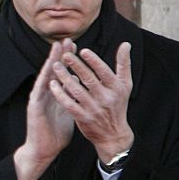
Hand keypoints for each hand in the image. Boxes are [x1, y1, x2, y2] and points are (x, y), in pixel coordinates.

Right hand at [13, 40, 75, 179]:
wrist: (44, 151)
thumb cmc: (55, 135)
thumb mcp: (68, 112)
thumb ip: (72, 98)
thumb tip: (79, 84)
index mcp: (55, 96)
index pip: (62, 74)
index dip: (68, 61)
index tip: (77, 47)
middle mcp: (46, 95)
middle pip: (53, 71)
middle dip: (60, 55)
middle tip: (67, 40)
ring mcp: (38, 100)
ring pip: (46, 76)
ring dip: (50, 62)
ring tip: (56, 48)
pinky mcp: (34, 107)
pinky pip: (40, 90)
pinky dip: (44, 79)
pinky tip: (48, 68)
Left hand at [49, 40, 133, 161]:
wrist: (113, 134)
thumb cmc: (118, 105)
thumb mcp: (125, 85)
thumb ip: (124, 64)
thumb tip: (126, 44)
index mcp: (116, 88)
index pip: (104, 72)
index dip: (94, 61)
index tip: (83, 50)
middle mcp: (106, 98)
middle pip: (89, 79)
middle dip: (76, 66)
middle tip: (65, 55)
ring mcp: (94, 109)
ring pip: (77, 91)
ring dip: (65, 77)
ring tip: (55, 66)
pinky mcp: (83, 118)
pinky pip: (69, 104)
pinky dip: (60, 95)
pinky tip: (52, 85)